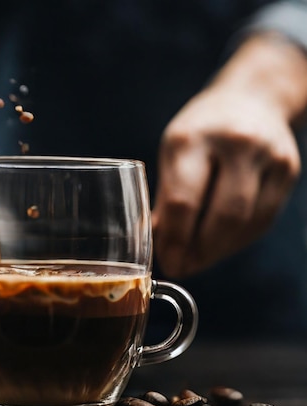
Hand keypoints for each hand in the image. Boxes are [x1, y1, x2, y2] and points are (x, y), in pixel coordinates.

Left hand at [153, 34, 306, 277]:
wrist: (252, 98)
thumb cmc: (201, 130)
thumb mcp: (173, 151)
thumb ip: (165, 197)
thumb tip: (156, 244)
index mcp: (191, 138)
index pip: (183, 202)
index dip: (174, 240)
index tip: (167, 261)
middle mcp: (234, 143)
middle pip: (221, 216)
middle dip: (199, 252)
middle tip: (182, 268)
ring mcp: (267, 156)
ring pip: (245, 223)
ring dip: (218, 251)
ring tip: (197, 261)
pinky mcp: (288, 170)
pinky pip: (262, 219)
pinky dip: (238, 240)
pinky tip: (220, 246)